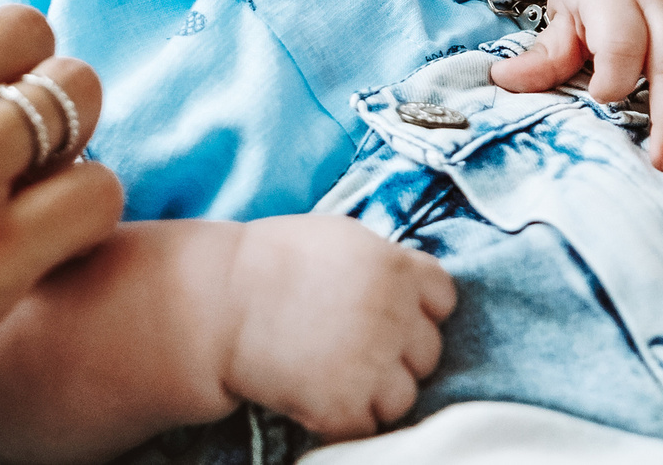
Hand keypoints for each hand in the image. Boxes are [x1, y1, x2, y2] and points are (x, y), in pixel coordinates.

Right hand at [219, 215, 454, 438]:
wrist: (218, 302)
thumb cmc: (269, 261)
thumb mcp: (337, 237)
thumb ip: (383, 261)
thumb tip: (414, 285)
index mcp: (396, 268)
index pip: (444, 299)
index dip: (419, 309)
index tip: (392, 314)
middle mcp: (394, 315)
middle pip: (428, 352)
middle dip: (398, 354)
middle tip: (355, 349)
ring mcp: (372, 364)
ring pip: (405, 396)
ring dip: (377, 393)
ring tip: (336, 377)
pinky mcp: (346, 406)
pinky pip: (368, 427)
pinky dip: (346, 419)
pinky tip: (317, 396)